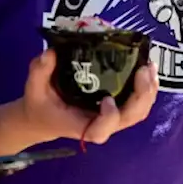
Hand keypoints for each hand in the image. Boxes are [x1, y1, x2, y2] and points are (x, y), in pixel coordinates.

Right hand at [17, 49, 158, 145]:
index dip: (109, 118)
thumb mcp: (33, 88)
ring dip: (148, 90)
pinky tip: (147, 69)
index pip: (100, 130)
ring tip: (149, 66)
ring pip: (138, 112)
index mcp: (80, 125)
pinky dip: (146, 88)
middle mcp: (101, 124)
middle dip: (142, 96)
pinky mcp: (117, 108)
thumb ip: (39, 71)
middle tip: (143, 70)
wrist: (43, 117)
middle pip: (129, 118)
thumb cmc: (40, 105)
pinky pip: (137, 103)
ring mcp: (112, 118)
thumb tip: (52, 53)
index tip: (106, 100)